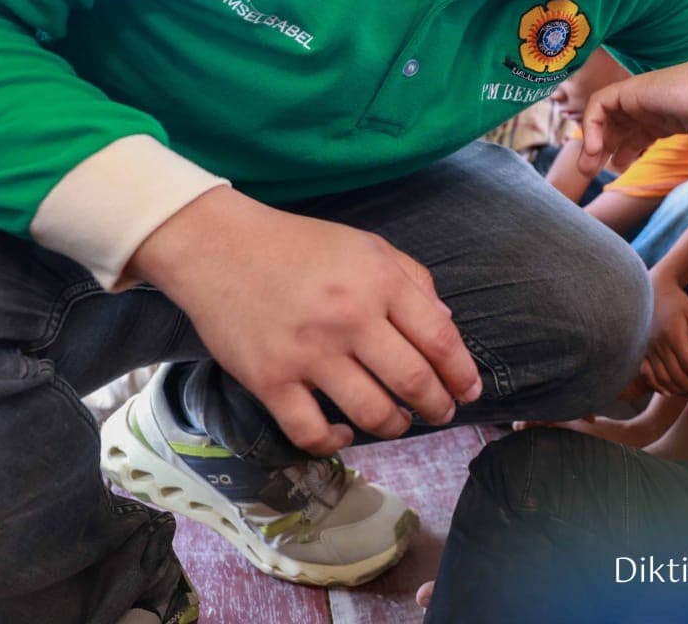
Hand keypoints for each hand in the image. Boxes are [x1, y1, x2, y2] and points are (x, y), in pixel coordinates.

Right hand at [128, 188, 482, 454]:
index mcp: (378, 281)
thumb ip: (413, 281)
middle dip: (437, 406)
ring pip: (372, 413)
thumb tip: (448, 326)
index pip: (439, 339)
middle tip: (442, 413)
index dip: (461, 373)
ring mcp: (308, 353)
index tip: (469, 391)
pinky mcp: (269, 380)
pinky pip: (311, 431)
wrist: (219, 247)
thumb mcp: (368, 247)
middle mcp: (349, 318)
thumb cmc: (300, 247)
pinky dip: (334, 441)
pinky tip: (343, 432)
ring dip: (394, 425)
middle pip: (413, 381)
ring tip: (398, 422)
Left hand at [580, 54, 687, 193]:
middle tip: (589, 173)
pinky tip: (596, 149)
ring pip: (604, 115)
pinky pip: (599, 104)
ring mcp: (641, 96)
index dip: (625, 150)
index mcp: (670, 117)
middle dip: (601, 149)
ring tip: (587, 167)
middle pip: (617, 125)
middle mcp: (653, 105)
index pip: (638, 132)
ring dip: (592, 140)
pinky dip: (591, 126)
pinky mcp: (632, 89)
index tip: (619, 169)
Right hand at [641, 272, 687, 397]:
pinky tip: (669, 392)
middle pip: (677, 376)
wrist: (653, 292)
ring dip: (678, 391)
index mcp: (673, 334)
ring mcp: (647, 349)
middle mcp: (658, 344)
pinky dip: (657, 386)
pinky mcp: (641, 352)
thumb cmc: (678, 303)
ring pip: (662, 379)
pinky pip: (647, 374)